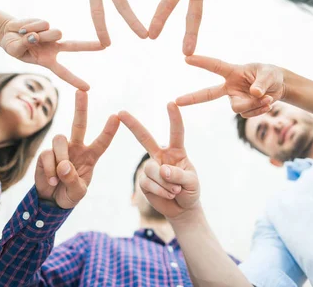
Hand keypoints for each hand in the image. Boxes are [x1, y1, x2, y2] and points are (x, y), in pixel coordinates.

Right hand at [0, 19, 102, 90]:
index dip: (75, 80)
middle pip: (74, 46)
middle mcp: (54, 48)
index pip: (63, 72)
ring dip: (38, 33)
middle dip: (89, 46)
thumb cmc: (12, 46)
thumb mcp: (14, 49)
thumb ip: (24, 44)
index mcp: (48, 61)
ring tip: (26, 35)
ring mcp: (51, 35)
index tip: (87, 89)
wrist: (7, 32)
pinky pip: (43, 23)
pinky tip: (25, 28)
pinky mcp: (47, 24)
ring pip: (54, 32)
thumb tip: (36, 36)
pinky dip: (31, 25)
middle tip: (105, 46)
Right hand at [35, 90, 119, 207]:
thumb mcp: (78, 193)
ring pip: (60, 139)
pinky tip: (52, 180)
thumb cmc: (69, 194)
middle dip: (80, 107)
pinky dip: (50, 169)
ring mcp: (60, 150)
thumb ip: (74, 181)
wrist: (51, 202)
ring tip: (60, 176)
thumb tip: (64, 166)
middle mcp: (76, 148)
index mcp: (90, 156)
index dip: (109, 130)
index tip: (117, 116)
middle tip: (82, 90)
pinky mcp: (45, 155)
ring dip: (61, 157)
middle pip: (79, 124)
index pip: (102, 141)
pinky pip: (48, 155)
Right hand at [119, 103, 199, 219]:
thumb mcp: (191, 182)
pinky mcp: (144, 182)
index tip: (172, 103)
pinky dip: (160, 191)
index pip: (176, 132)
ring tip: (176, 191)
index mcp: (176, 151)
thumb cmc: (191, 191)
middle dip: (133, 125)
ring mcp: (151, 168)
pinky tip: (168, 195)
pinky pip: (148, 183)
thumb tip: (163, 170)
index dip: (174, 118)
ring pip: (151, 169)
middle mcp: (161, 156)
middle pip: (145, 138)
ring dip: (165, 183)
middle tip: (121, 112)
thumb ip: (179, 175)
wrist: (182, 209)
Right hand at [176, 55, 285, 117]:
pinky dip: (259, 110)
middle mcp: (230, 87)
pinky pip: (247, 114)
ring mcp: (235, 99)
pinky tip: (267, 104)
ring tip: (268, 98)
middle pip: (208, 94)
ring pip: (238, 108)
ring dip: (254, 105)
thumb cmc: (270, 74)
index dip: (201, 62)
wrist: (278, 87)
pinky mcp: (242, 108)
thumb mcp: (269, 75)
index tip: (187, 58)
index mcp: (233, 72)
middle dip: (192, 98)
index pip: (215, 66)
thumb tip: (254, 94)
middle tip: (177, 101)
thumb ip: (261, 83)